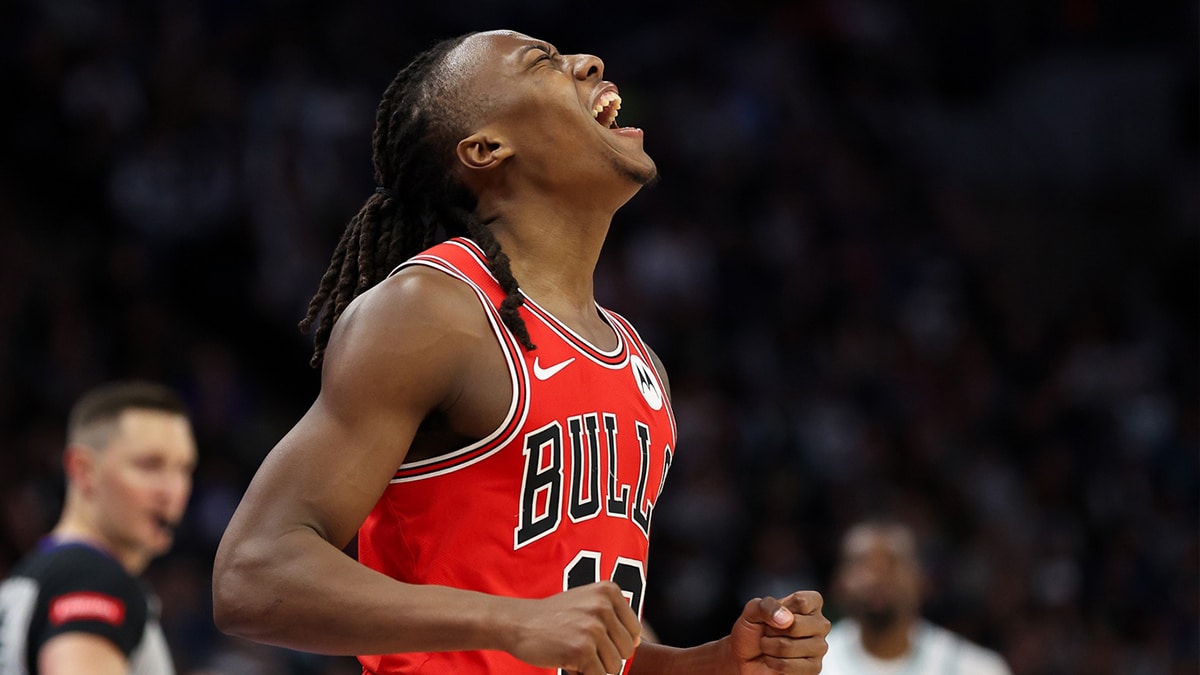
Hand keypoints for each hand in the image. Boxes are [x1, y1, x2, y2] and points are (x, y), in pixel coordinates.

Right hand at [502, 582, 641, 674]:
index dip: (614, 642)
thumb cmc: (554, 617)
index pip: (634, 631)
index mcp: (609, 591)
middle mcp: (604, 606)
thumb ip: (613, 615)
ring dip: (594, 667)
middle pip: (626, 650)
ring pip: (614, 666)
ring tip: (572, 651)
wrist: (518, 623)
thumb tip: (638, 641)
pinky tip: (567, 661)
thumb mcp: (586, 602)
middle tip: (580, 646)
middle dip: (605, 656)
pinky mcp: (583, 650)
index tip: (592, 638)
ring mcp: (593, 628)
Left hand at [727, 591, 829, 674]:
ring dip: (770, 647)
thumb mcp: (753, 610)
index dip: (779, 609)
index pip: (802, 602)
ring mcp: (819, 647)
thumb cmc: (754, 630)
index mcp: (812, 604)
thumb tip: (787, 619)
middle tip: (769, 632)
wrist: (747, 657)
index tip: (774, 614)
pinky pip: (788, 666)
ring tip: (771, 646)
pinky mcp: (814, 668)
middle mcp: (820, 624)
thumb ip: (767, 606)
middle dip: (771, 630)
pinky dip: (773, 663)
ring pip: (788, 647)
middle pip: (795, 625)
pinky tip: (775, 659)